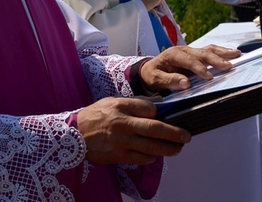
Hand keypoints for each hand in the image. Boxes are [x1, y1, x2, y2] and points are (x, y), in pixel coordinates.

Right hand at [76, 97, 190, 164]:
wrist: (74, 134)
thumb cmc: (95, 116)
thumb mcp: (111, 102)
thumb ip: (132, 104)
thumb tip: (155, 106)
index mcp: (121, 107)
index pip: (149, 109)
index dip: (161, 113)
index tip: (170, 116)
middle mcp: (123, 124)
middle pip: (154, 129)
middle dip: (174, 133)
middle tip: (186, 136)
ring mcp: (121, 142)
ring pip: (151, 147)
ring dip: (168, 149)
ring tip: (178, 148)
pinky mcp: (119, 156)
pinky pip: (141, 159)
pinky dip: (151, 157)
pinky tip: (156, 155)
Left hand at [139, 45, 239, 92]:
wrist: (150, 70)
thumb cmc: (152, 75)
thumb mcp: (156, 80)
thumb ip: (170, 81)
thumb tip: (186, 83)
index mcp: (173, 54)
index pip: (189, 60)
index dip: (199, 68)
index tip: (209, 78)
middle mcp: (184, 50)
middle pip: (202, 52)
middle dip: (216, 60)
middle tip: (228, 67)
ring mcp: (190, 51)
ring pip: (208, 49)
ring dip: (223, 52)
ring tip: (236, 54)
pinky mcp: (195, 55)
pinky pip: (209, 52)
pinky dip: (221, 52)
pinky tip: (231, 54)